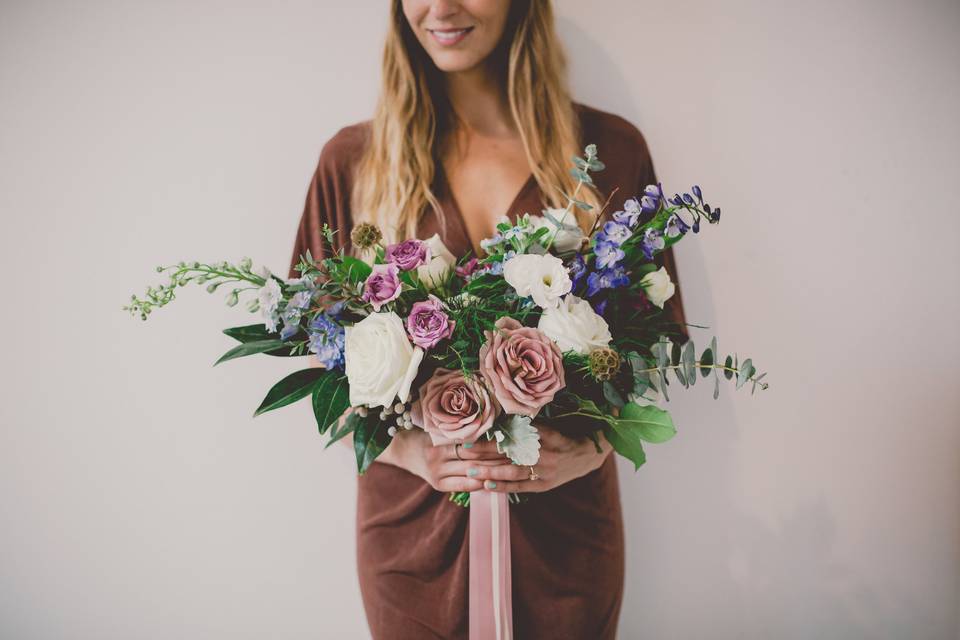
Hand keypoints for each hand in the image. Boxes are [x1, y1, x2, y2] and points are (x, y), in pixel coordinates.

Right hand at [378, 428, 513, 492]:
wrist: (403, 449)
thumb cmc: (427, 431)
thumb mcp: (441, 424)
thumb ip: (461, 426)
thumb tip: (494, 421)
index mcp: (440, 439)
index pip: (474, 442)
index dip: (495, 442)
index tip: (515, 439)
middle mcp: (438, 458)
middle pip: (475, 458)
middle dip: (499, 457)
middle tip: (521, 455)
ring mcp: (438, 474)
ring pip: (473, 473)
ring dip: (494, 471)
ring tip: (514, 468)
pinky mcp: (438, 485)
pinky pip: (464, 486)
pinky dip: (481, 483)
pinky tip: (496, 481)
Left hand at [470, 424, 612, 493]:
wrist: (588, 455)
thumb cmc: (563, 436)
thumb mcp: (549, 425)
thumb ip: (527, 425)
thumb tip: (498, 421)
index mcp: (546, 434)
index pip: (515, 434)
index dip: (494, 434)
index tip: (475, 432)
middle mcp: (546, 453)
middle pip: (510, 452)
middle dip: (485, 452)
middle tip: (464, 450)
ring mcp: (545, 471)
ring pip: (513, 471)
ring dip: (490, 471)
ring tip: (470, 470)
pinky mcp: (544, 485)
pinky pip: (521, 486)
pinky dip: (503, 486)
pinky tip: (486, 485)